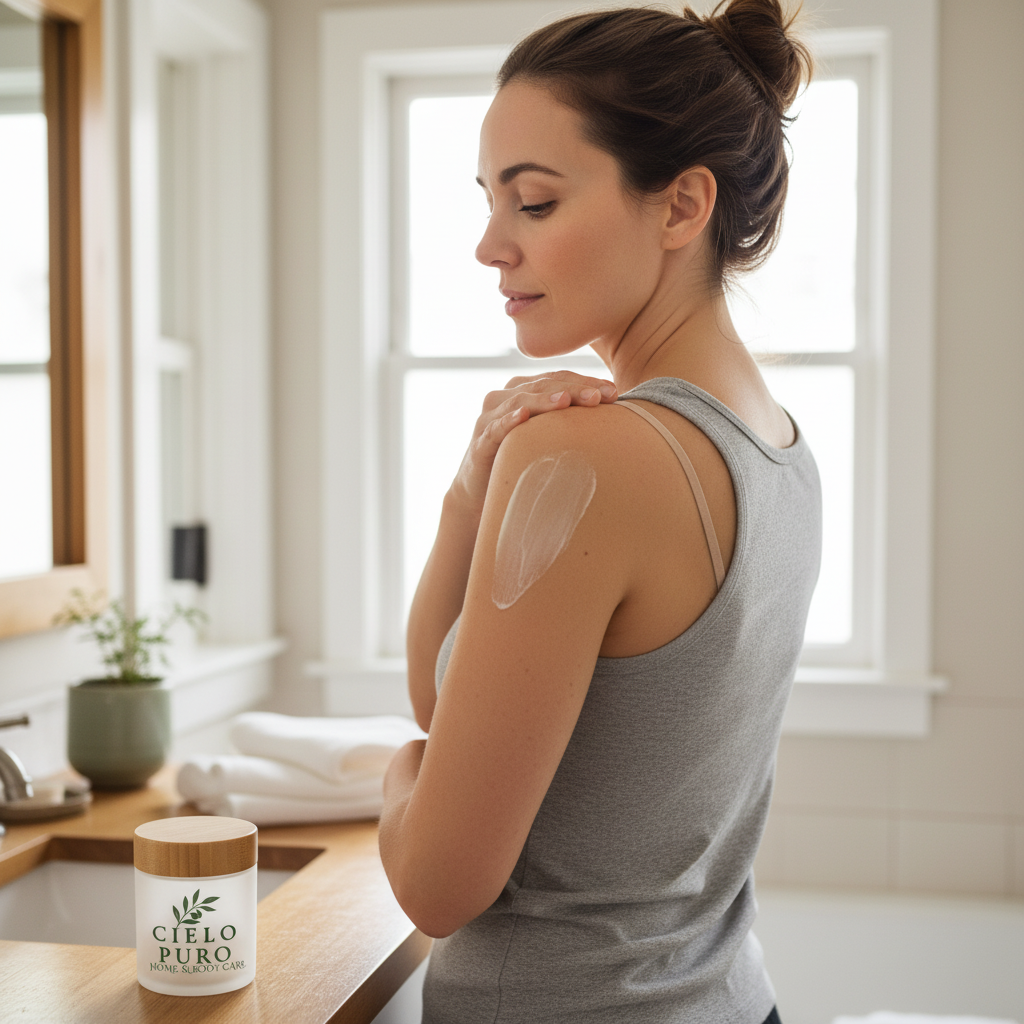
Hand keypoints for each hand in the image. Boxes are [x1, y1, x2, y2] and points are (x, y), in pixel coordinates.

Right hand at [448, 371, 617, 518]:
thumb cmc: (522, 460)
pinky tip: (523, 416)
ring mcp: (489, 418)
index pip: (559, 378)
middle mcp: (505, 398)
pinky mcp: (479, 442)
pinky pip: (494, 429)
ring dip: (544, 400)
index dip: (586, 382)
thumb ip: (571, 422)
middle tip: (600, 396)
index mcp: (524, 390)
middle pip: (543, 385)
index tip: (615, 392)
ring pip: (519, 401)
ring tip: (566, 401)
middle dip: (573, 390)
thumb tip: (618, 419)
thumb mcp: (548, 437)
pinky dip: (508, 421)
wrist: (481, 493)